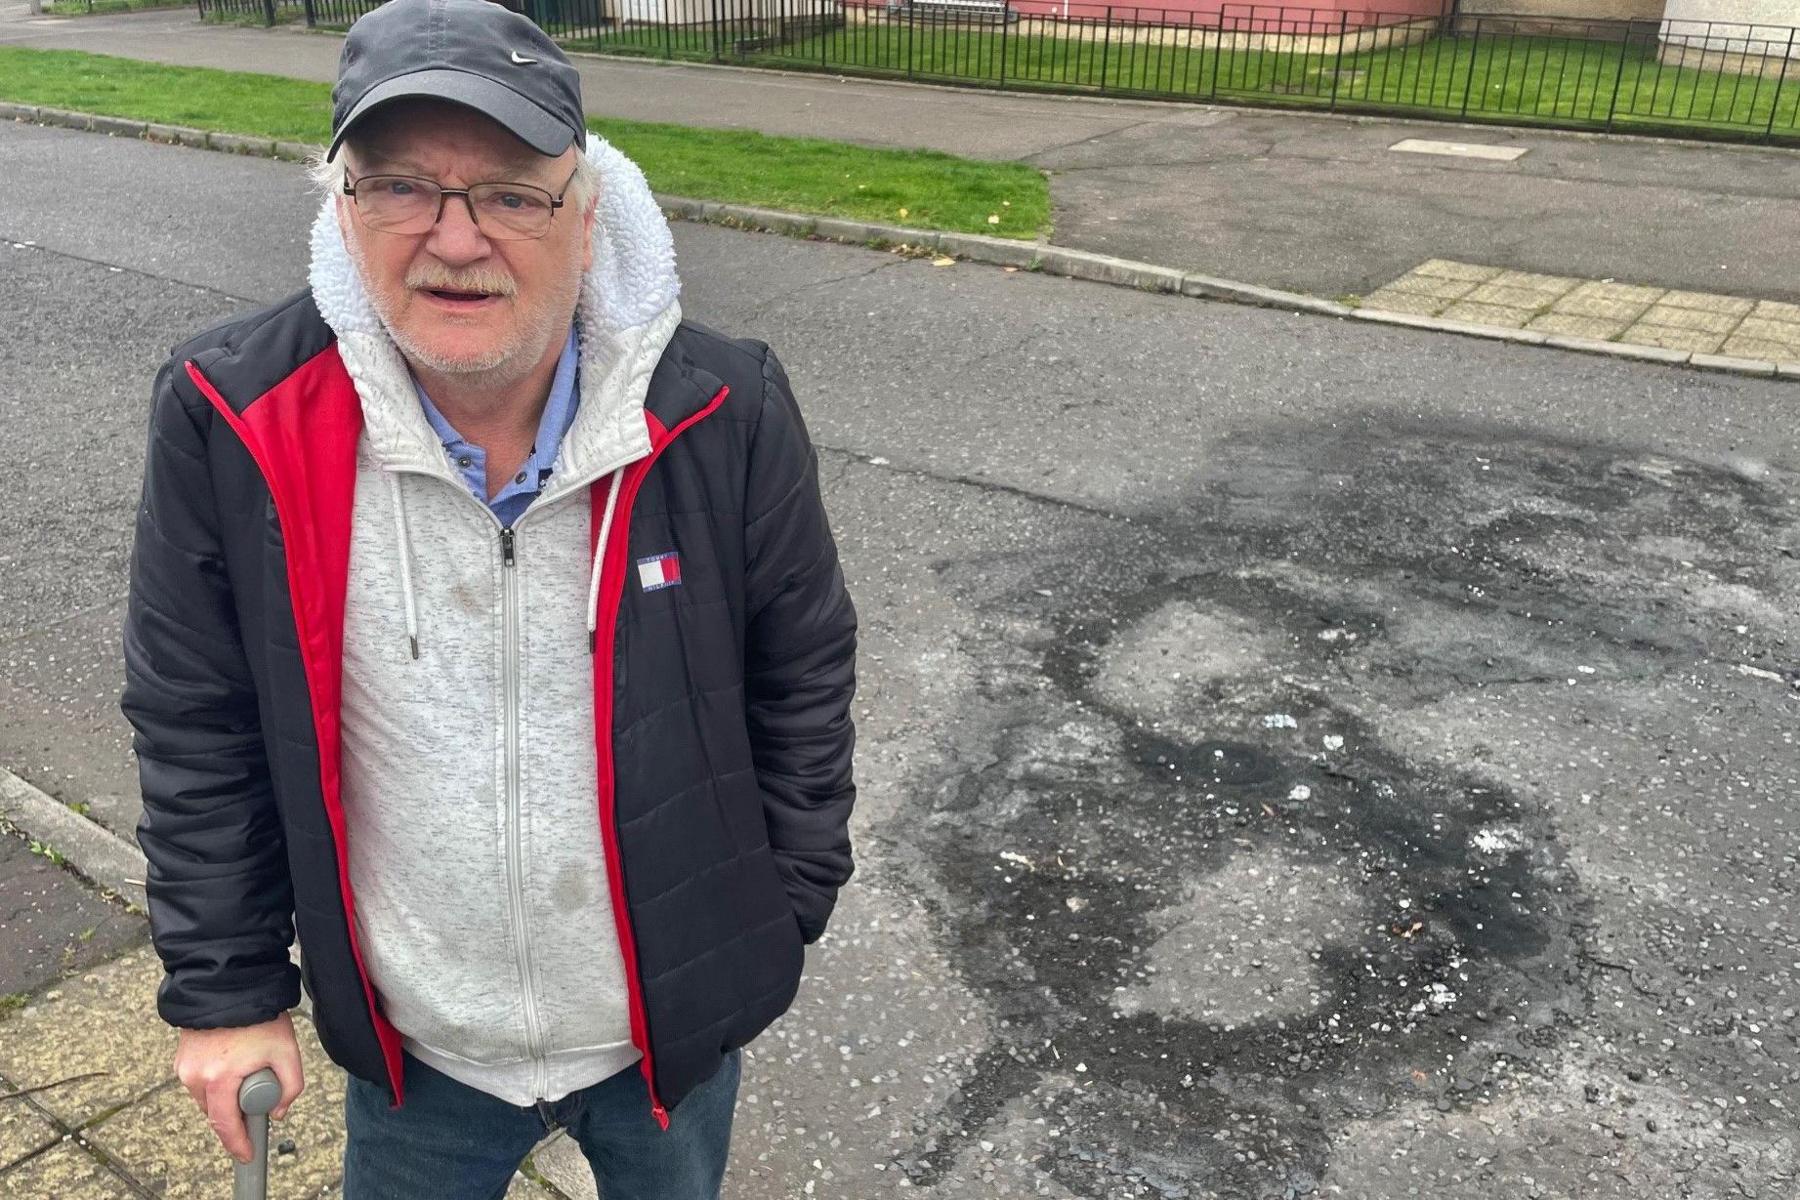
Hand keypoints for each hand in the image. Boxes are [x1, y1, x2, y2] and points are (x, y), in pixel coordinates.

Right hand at [174, 1012, 304, 1163]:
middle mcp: (195, 1076)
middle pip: (215, 1113)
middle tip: (258, 1098)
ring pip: (207, 1098)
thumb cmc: (260, 1016)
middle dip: (236, 1114)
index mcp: (219, 1078)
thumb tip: (278, 1112)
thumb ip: (290, 1086)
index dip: (238, 1143)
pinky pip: (200, 1081)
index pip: (225, 1124)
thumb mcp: (287, 1051)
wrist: (230, 984)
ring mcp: (184, 1067)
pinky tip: (232, 1061)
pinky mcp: (181, 1058)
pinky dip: (215, 1080)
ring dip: (225, 1095)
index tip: (246, 1154)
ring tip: (247, 1068)